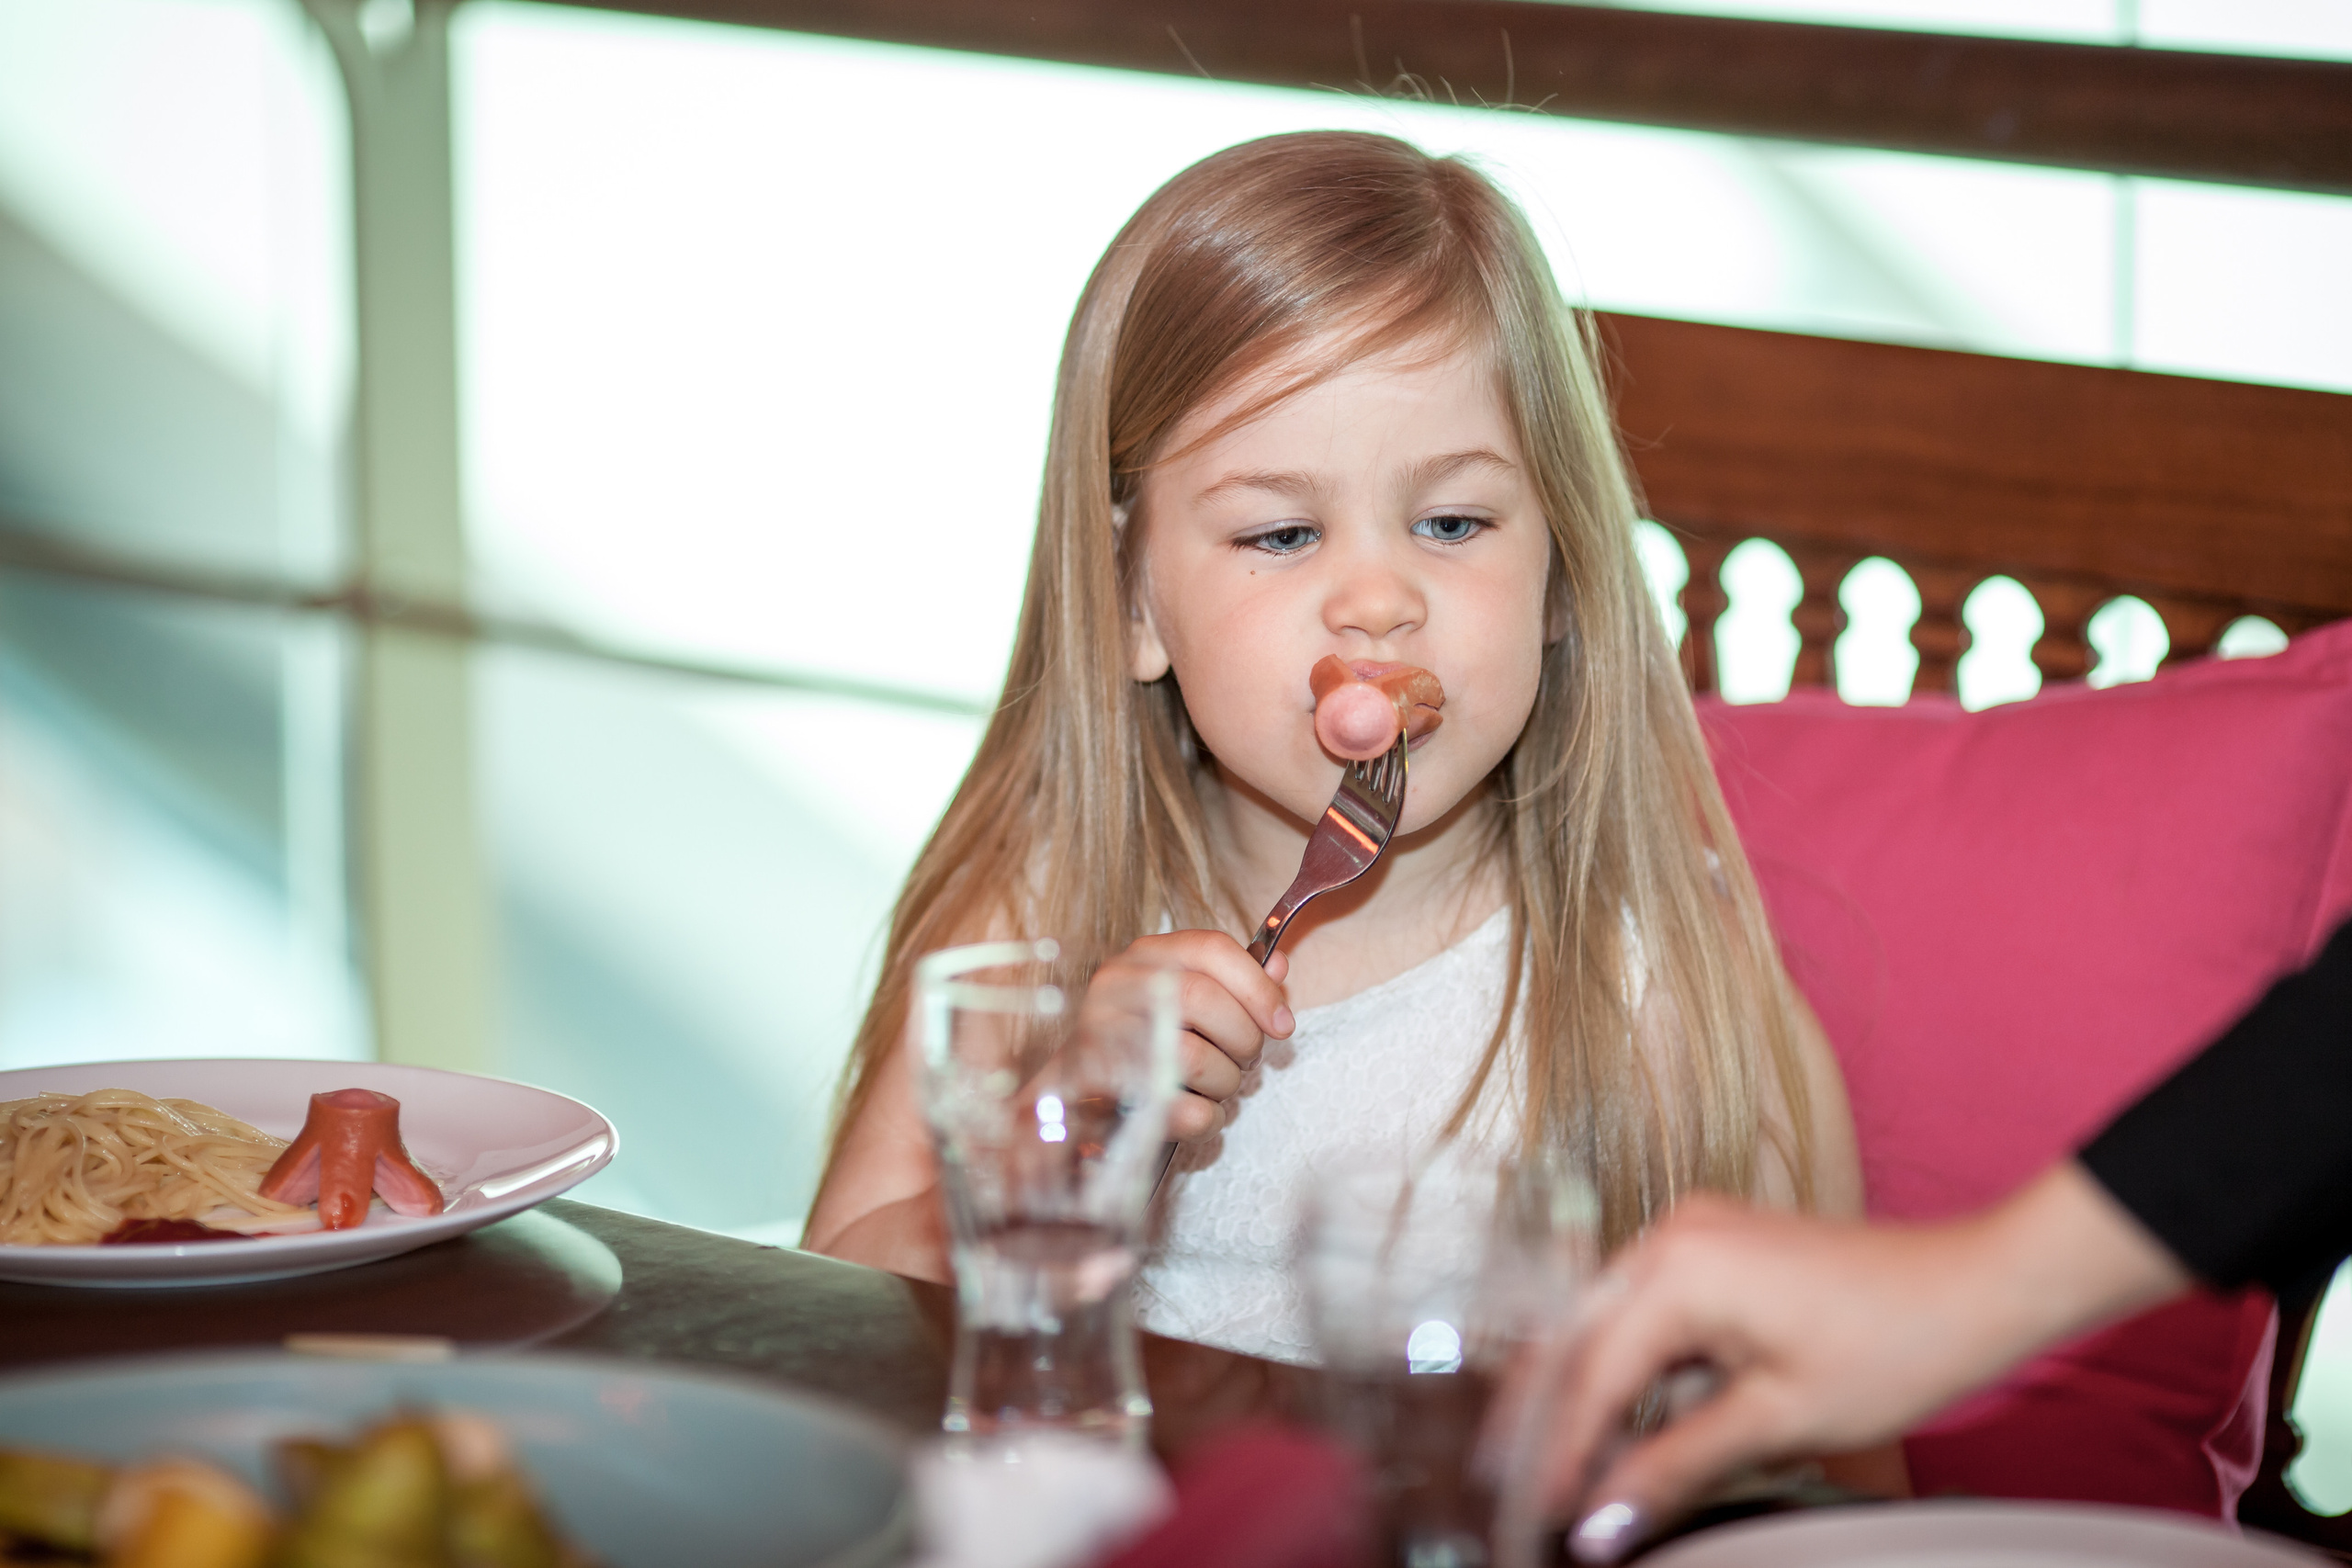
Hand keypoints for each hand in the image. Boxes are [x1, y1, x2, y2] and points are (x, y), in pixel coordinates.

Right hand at [1088, 931, 1293, 1141]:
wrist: (1080, 1090)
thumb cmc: (1148, 1040)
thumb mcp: (1190, 1001)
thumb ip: (1237, 982)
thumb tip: (1278, 967)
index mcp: (1146, 955)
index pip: (1211, 949)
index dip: (1257, 987)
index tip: (1283, 1025)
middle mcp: (1116, 984)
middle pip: (1203, 998)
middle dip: (1243, 1039)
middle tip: (1246, 1059)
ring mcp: (1099, 1034)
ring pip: (1192, 1057)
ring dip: (1225, 1082)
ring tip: (1218, 1085)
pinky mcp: (1096, 1088)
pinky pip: (1179, 1109)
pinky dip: (1206, 1118)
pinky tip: (1198, 1111)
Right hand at [1507, 1168, 2187, 1562]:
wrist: (1976, 1286)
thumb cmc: (1895, 1342)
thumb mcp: (1777, 1422)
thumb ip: (1674, 1468)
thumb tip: (1601, 1524)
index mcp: (1676, 1270)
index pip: (1589, 1378)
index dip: (1557, 1456)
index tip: (1537, 1517)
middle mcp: (1668, 1239)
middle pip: (1572, 1341)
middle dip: (1540, 1421)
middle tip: (1511, 1493)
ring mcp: (1690, 1238)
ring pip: (1601, 1328)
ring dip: (1581, 1400)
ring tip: (1558, 1472)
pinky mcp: (1713, 1252)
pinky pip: (1642, 1315)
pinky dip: (1626, 1374)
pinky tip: (1618, 1429)